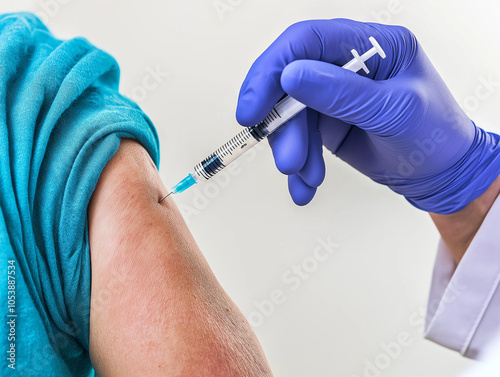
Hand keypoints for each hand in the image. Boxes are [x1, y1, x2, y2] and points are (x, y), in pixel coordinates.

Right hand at [236, 19, 499, 212]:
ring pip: (291, 114)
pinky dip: (299, 162)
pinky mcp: (327, 120)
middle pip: (291, 81)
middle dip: (283, 124)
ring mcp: (335, 93)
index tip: (254, 108)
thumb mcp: (394, 112)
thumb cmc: (434, 137)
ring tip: (305, 176)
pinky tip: (306, 183)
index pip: (307, 41)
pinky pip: (299, 137)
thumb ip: (342, 93)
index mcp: (372, 44)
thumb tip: (290, 76)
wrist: (440, 175)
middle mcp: (348, 64)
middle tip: (286, 159)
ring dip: (292, 149)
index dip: (272, 70)